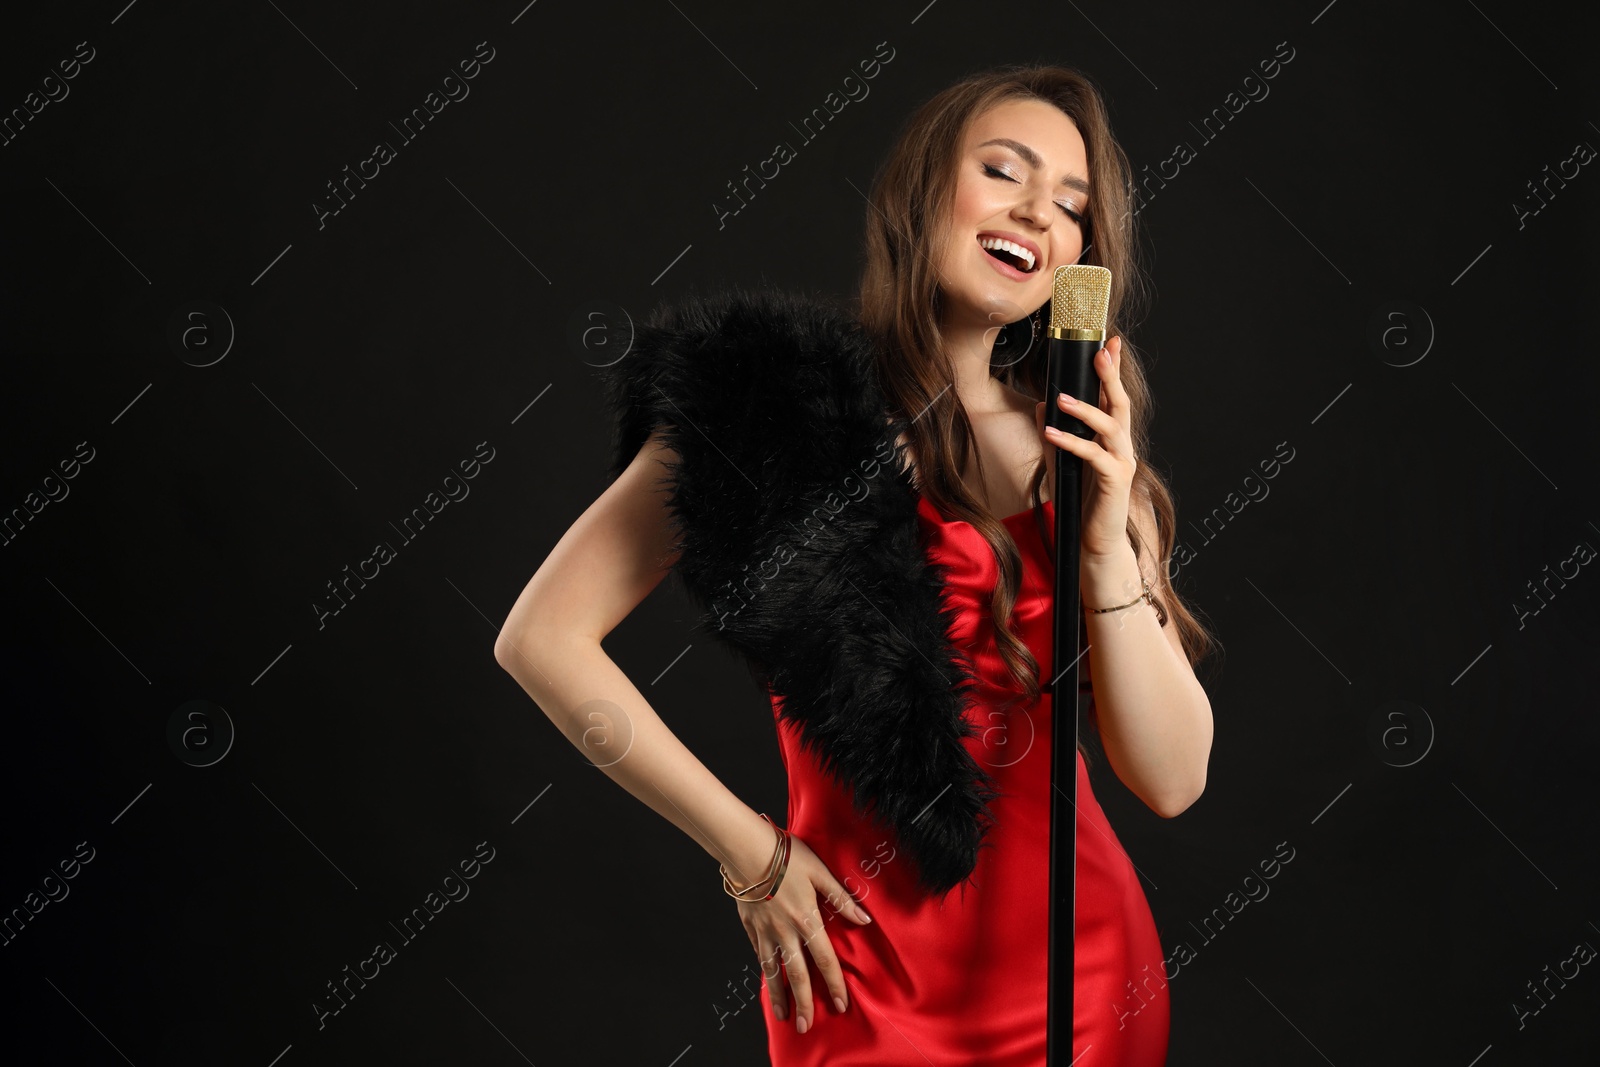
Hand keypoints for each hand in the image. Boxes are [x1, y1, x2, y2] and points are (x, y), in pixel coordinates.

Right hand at [734, 833, 871, 1034]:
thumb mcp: (820, 873)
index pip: (824, 961)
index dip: (834, 985)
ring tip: (783, 1016)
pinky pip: (758, 953)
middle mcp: (785, 932)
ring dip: (779, 995)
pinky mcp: (749, 925)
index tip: (841, 1005)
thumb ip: (841, 898)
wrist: (747, 849)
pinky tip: (766, 980)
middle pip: (797, 975)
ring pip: (773, 971)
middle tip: (807, 1026)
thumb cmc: (787, 856)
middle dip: (804, 1003)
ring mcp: (765, 931)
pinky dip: (763, 970)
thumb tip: (864, 919)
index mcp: (807, 920)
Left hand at [1034, 335, 1137, 561]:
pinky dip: (1072, 442)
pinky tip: (1051, 434)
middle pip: (1121, 403)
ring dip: (1086, 409)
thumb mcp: (1061, 464)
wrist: (1095, 543)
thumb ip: (1054, 436)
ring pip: (1111, 426)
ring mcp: (1122, 463)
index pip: (1114, 398)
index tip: (1108, 343)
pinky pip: (1094, 455)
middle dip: (1111, 376)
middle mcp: (1122, 447)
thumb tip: (1042, 406)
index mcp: (1112, 440)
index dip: (1113, 370)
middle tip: (1101, 351)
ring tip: (1061, 398)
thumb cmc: (1080, 504)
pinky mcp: (1115, 481)